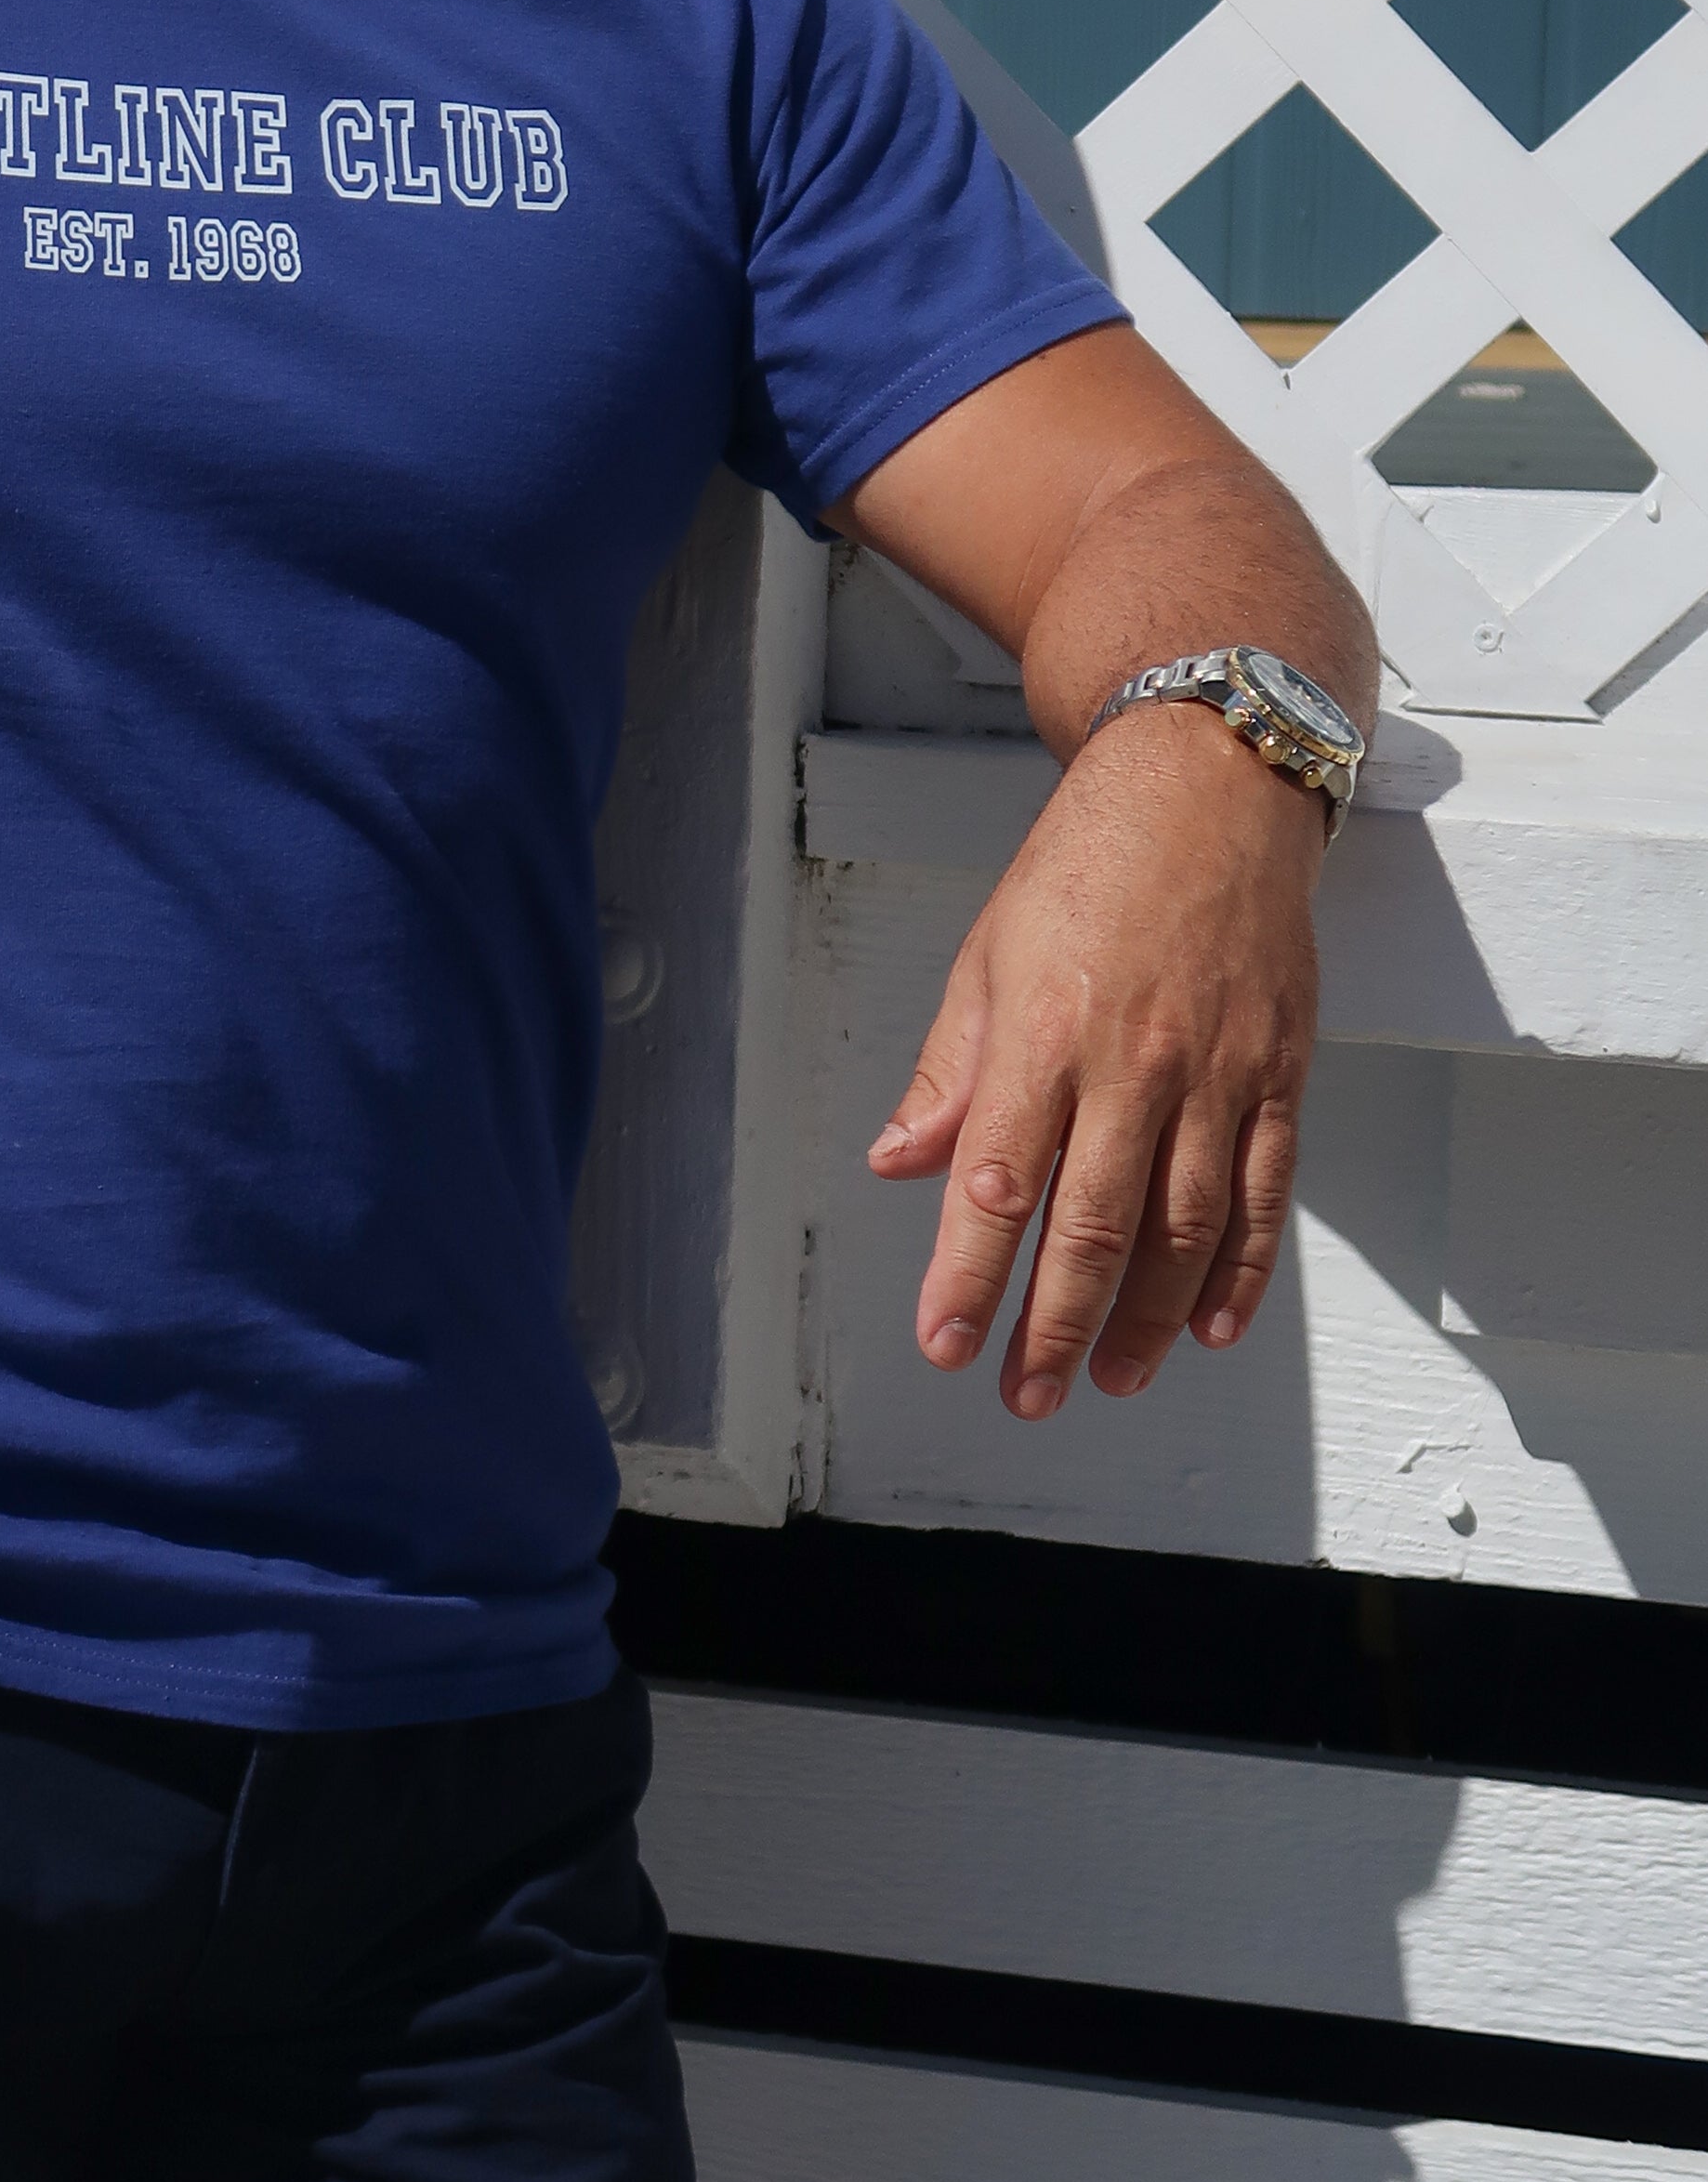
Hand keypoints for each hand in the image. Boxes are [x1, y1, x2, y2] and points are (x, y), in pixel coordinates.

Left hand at [869, 700, 1321, 1415]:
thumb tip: (900, 1165)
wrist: (1211, 787)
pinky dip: (1242, 1271)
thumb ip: (950, 1073)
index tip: (946, 1344)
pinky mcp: (1281, 1072)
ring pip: (1187, 1229)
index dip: (970, 1279)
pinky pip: (1266, 1192)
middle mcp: (1136, 1064)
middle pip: (1094, 1228)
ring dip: (1149, 1320)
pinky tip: (1215, 1328)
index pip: (999, 1186)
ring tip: (1111, 1378)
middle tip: (1024, 1394)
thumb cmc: (1086, 867)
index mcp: (1045, 1036)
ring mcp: (1219, 1073)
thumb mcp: (988, 955)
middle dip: (1053, 1326)